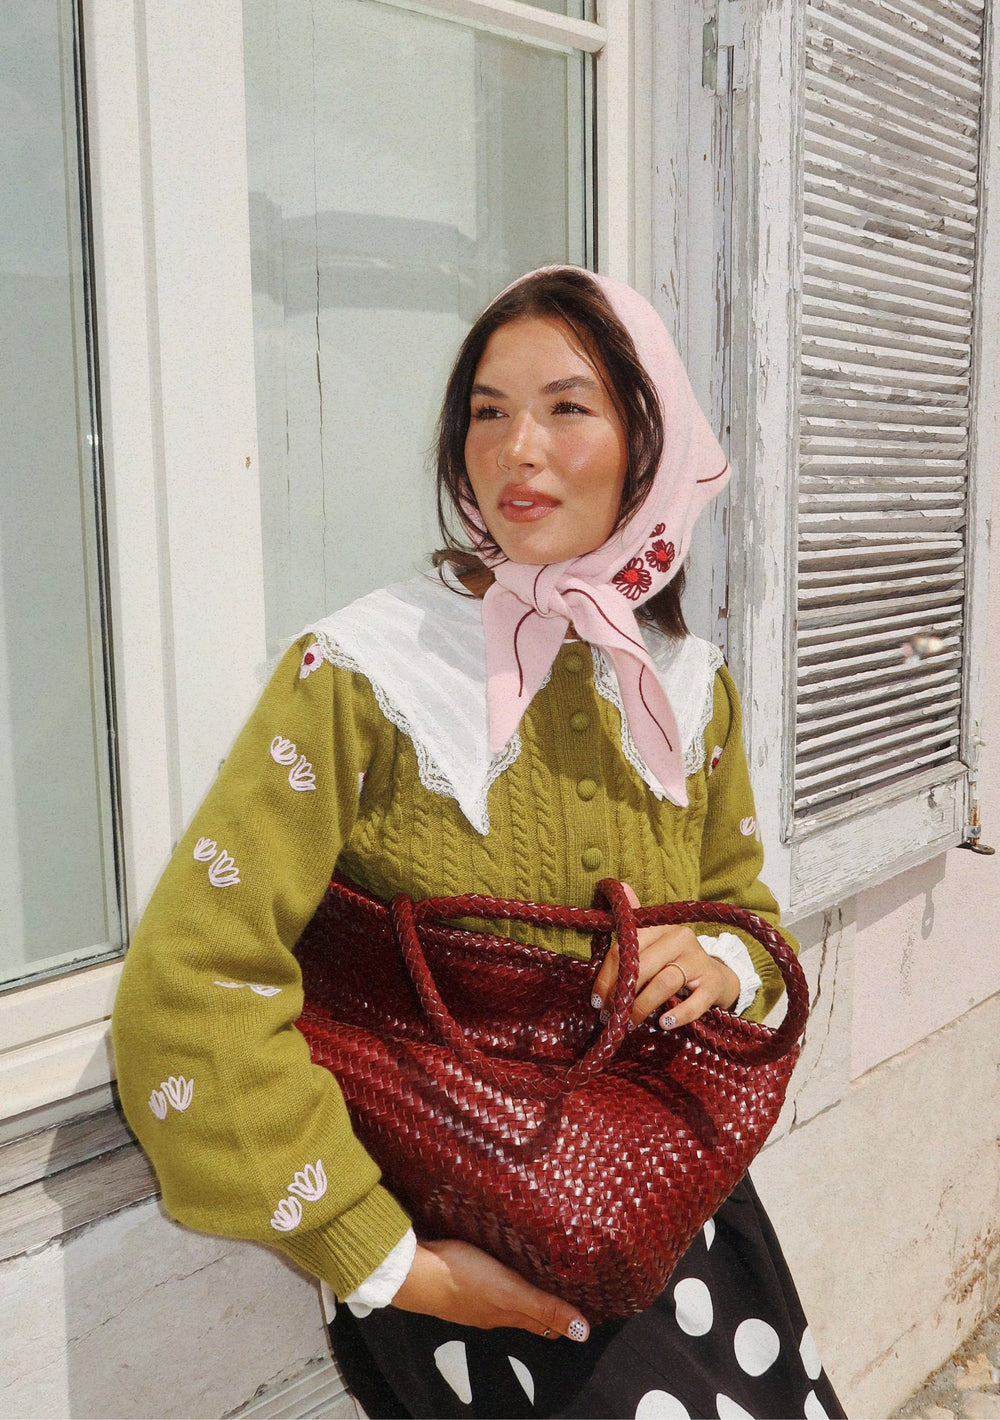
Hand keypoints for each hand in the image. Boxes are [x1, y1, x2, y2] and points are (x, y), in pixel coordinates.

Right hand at [392, 1239, 589, 1340]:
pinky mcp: (457, 1281)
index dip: (564, 1318)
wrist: (414, 1272)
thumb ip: (544, 1306)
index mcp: (507, 1315)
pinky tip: (499, 1266)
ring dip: (523, 1291)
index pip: (544, 1322)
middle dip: (546, 1305)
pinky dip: (500, 1279)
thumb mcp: (509, 1291)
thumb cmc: (461, 1278)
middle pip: (526, 1312)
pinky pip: (487, 1284)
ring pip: (506, 1299)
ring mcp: (473, 1298)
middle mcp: (492, 1311)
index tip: (584, 1312)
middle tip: (568, 1292)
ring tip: (540, 1276)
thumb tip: (582, 1332)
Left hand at [591, 883, 739, 1030]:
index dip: (607, 977)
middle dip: (623, 995)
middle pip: (642, 966)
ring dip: (643, 1007)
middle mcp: (679, 938)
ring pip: (664, 983)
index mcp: (659, 927)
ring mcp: (698, 960)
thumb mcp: (653, 942)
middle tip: (612, 1016)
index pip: (625, 949)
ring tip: (631, 1023)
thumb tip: (619, 884)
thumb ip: (632, 924)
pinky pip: (694, 1002)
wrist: (717, 977)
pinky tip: (665, 1023)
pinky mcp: (713, 983)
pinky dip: (679, 1015)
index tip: (598, 1002)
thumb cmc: (674, 961)